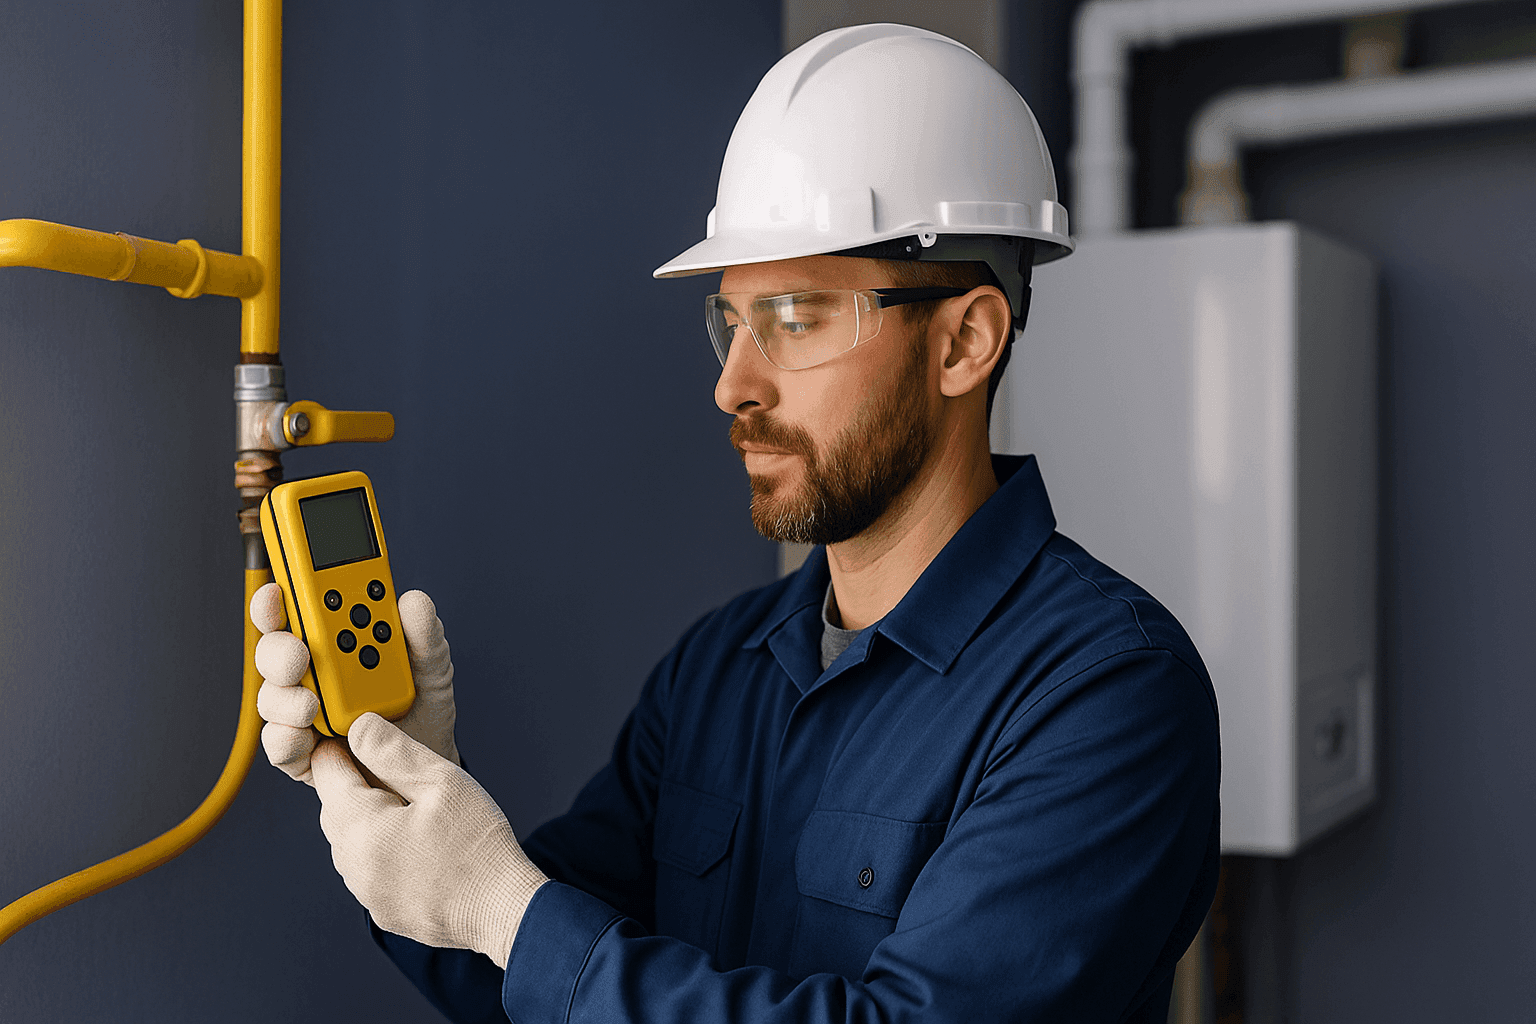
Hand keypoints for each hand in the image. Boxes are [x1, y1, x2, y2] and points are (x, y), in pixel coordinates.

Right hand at [251, 583, 460, 784]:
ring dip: (284, 697)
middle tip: (299, 654)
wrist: (429, 767)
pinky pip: (280, 745)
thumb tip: (413, 601)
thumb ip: (424, 636)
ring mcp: (303, 714)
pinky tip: (303, 737)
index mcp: (338, 642)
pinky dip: (286, 739)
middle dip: (278, 648)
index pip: (299, 611)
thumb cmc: (423, 708)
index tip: (280, 589)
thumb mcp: (432, 668)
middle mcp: (312, 674)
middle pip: (274, 651)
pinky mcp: (303, 754)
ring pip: (272, 697)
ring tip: (311, 705)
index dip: (282, 597)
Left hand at [312, 713, 547, 967]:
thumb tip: (359, 726)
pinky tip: (420, 844)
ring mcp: (366, 892)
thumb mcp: (441, 782)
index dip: (344, 745)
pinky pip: (368, 868)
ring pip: (349, 840)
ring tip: (415, 809)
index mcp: (360, 826)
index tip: (366, 736)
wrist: (504, 911)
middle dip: (357, 782)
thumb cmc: (478, 845)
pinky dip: (383, 850)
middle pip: (333, 806)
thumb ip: (393, 751)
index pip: (326, 770)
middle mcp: (352, 864)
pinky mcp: (383, 911)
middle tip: (402, 771)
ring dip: (370, 818)